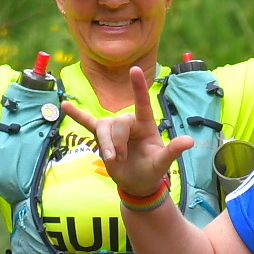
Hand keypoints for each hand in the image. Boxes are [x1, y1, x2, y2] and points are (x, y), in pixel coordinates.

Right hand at [63, 71, 191, 201]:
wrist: (137, 184)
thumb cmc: (152, 171)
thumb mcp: (162, 163)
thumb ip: (173, 151)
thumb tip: (190, 141)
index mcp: (146, 125)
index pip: (142, 103)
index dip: (138, 87)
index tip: (134, 69)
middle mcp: (130, 123)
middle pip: (116, 123)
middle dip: (116, 142)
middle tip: (120, 159)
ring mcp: (115, 129)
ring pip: (102, 127)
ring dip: (105, 144)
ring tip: (112, 160)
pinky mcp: (103, 137)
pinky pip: (88, 123)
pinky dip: (76, 115)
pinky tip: (64, 105)